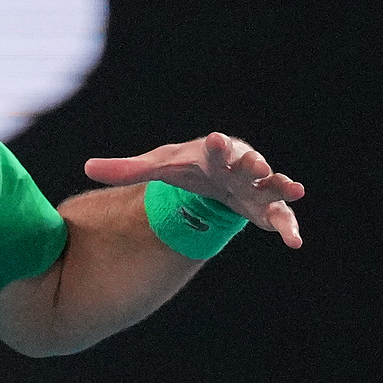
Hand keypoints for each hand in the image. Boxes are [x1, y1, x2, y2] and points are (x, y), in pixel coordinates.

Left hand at [84, 132, 305, 248]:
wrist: (214, 177)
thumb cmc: (187, 168)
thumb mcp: (158, 167)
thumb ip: (126, 169)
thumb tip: (87, 167)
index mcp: (213, 154)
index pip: (214, 148)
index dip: (217, 146)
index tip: (217, 140)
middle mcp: (239, 167)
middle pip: (248, 164)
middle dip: (254, 165)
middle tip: (259, 166)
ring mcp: (255, 187)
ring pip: (272, 186)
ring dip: (281, 188)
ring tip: (295, 190)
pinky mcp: (265, 208)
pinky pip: (280, 217)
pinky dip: (288, 226)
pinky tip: (295, 242)